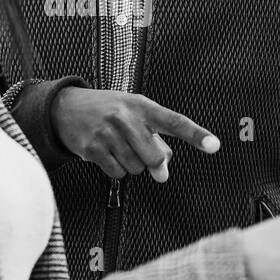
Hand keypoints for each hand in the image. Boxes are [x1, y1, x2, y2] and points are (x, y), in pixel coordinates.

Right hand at [52, 87, 219, 181]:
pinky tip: (107, 153)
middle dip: (152, 162)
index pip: (175, 121)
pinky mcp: (92, 148)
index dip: (196, 135)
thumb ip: (154, 140)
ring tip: (117, 146)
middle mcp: (125, 117)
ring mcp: (107, 133)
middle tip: (140, 150)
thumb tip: (162, 174)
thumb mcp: (133, 114)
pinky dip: (116, 169)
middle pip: (154, 158)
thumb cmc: (108, 110)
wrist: (65, 107)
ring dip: (131, 164)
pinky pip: (117, 173)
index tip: (214, 145)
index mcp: (141, 105)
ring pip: (136, 168)